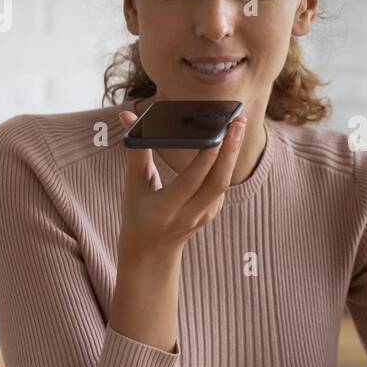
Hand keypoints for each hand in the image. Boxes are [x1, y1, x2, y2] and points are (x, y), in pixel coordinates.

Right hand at [115, 109, 245, 257]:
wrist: (152, 251)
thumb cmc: (137, 214)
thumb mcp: (133, 186)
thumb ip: (136, 151)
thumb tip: (127, 115)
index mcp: (166, 209)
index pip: (191, 182)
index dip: (205, 159)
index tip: (216, 134)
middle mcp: (189, 214)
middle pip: (217, 182)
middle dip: (230, 150)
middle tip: (238, 120)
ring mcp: (205, 215)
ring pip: (224, 182)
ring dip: (233, 152)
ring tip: (238, 122)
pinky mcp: (213, 211)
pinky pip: (223, 184)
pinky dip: (228, 161)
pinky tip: (231, 139)